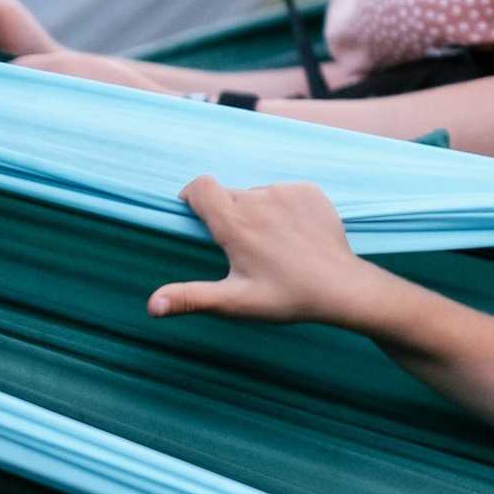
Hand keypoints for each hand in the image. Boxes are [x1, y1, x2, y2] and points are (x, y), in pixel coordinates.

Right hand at [149, 178, 380, 327]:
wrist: (342, 288)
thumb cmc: (287, 296)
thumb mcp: (234, 302)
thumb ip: (190, 298)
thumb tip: (152, 306)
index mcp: (235, 223)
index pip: (200, 187)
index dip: (192, 197)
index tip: (195, 214)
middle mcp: (259, 199)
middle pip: (228, 195)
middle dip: (228, 215)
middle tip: (243, 248)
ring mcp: (287, 192)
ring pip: (257, 195)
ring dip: (256, 212)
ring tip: (272, 246)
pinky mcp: (309, 191)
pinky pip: (284, 193)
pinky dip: (282, 208)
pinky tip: (293, 236)